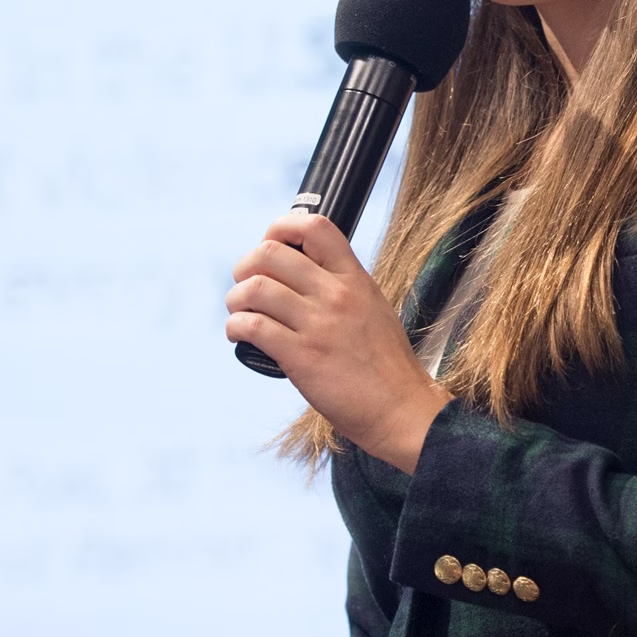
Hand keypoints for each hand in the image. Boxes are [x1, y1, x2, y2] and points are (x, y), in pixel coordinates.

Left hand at [225, 212, 449, 471]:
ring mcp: (319, 325)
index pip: (316, 227)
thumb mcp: (373, 310)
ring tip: (240, 313)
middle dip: (246, 267)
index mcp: (356, 279)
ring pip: (254, 288)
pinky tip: (240, 336)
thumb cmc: (386, 366)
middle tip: (246, 286)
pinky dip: (235, 328)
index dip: (281, 227)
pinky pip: (252, 326)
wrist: (401, 409)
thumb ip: (342, 288)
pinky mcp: (302, 356)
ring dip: (235, 300)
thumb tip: (297, 275)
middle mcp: (337, 295)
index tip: (271, 244)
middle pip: (270, 253)